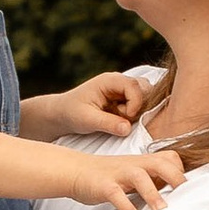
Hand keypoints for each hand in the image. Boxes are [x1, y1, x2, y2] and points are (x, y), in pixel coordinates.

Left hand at [28, 69, 153, 140]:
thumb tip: (127, 129)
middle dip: (139, 106)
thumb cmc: (71, 113)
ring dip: (138, 111)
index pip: (134, 85)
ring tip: (119, 118)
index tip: (127, 117)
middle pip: (145, 89)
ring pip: (146, 97)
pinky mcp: (125, 101)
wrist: (62, 115)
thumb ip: (107, 123)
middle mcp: (119, 82)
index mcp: (109, 80)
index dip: (135, 102)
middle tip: (122, 118)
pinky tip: (120, 119)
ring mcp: (123, 91)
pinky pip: (141, 106)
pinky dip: (135, 114)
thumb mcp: (87, 120)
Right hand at [64, 144, 185, 209]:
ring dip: (152, 194)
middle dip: (176, 178)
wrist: (76, 170)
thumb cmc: (110, 175)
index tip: (189, 190)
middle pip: (160, 163)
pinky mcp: (104, 185)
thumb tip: (177, 193)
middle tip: (188, 197)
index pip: (170, 159)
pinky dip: (125, 206)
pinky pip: (116, 194)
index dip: (181, 172)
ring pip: (139, 177)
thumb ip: (154, 178)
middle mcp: (134, 164)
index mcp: (144, 161)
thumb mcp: (134, 172)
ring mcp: (119, 173)